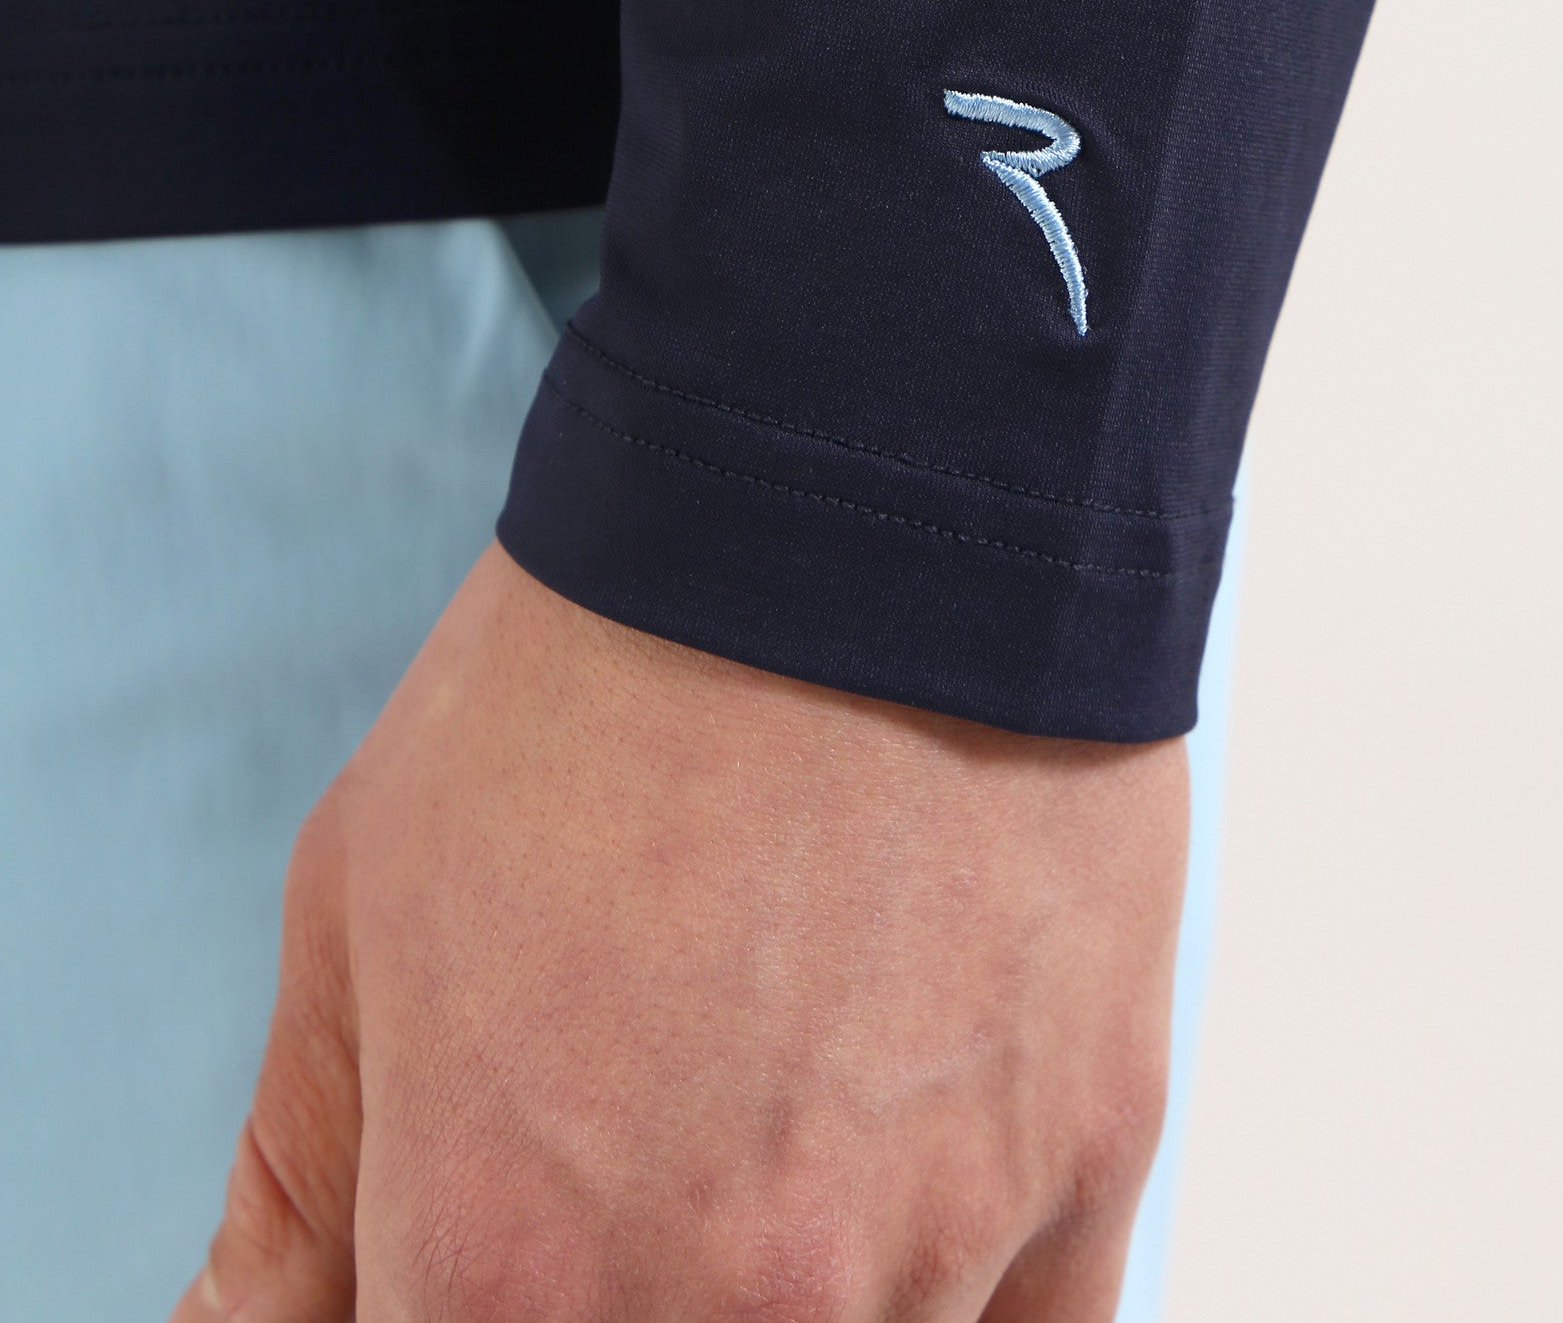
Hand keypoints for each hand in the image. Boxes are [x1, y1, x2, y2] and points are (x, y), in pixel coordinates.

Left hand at [173, 544, 1186, 1321]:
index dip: (449, 1303)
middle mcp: (734, 1311)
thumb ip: (297, 1200)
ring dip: (797, 1286)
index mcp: (509, 1273)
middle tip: (635, 1145)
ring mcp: (934, 1250)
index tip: (486, 1237)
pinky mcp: (1090, 1161)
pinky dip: (955, 1289)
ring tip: (771, 1103)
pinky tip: (901, 1164)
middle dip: (622, 1288)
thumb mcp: (361, 916)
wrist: (849, 497)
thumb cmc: (600, 680)